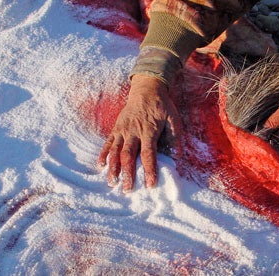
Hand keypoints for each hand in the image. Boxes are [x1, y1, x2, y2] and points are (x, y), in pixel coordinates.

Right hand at [98, 75, 182, 191]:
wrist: (146, 89)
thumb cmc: (162, 106)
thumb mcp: (173, 118)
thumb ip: (175, 137)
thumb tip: (177, 157)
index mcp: (149, 130)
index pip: (148, 154)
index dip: (149, 170)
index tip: (150, 184)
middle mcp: (133, 131)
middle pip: (128, 156)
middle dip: (128, 174)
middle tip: (128, 190)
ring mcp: (122, 130)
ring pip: (116, 151)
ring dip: (113, 168)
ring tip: (112, 183)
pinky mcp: (116, 128)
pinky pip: (108, 142)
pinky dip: (104, 154)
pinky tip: (101, 166)